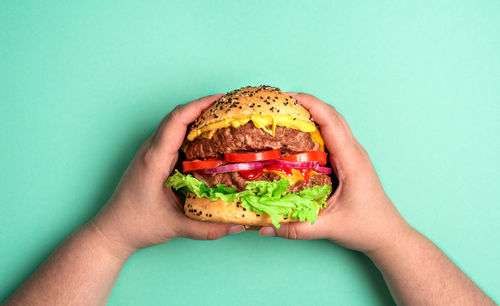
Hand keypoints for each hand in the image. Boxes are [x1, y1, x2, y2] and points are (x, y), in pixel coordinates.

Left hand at [90, 94, 244, 256]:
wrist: (112, 230)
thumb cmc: (137, 226)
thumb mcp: (176, 227)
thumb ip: (209, 229)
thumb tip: (238, 226)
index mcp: (155, 159)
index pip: (177, 120)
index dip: (200, 105)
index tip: (222, 100)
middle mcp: (150, 150)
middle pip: (177, 116)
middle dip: (203, 107)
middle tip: (229, 107)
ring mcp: (149, 152)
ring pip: (174, 124)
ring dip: (196, 117)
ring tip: (221, 118)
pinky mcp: (151, 158)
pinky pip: (171, 136)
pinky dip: (189, 131)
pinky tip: (206, 139)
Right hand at [259, 93, 411, 253]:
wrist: (388, 235)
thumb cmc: (366, 228)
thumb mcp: (328, 228)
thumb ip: (295, 228)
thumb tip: (263, 228)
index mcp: (351, 161)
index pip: (330, 122)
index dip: (310, 104)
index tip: (287, 97)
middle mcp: (354, 152)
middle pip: (332, 115)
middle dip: (307, 103)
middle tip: (280, 103)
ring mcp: (354, 155)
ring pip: (334, 123)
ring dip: (313, 113)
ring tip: (287, 113)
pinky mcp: (350, 161)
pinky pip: (333, 136)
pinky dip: (317, 128)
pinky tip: (300, 135)